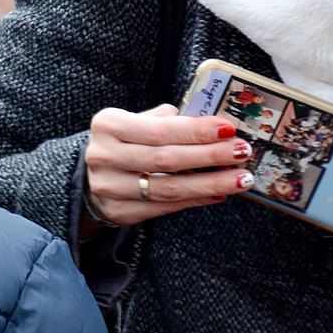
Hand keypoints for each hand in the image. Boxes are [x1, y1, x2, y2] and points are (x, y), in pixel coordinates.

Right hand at [82, 104, 254, 229]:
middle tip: (241, 152)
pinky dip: (195, 200)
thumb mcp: (135, 122)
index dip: (196, 131)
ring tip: (239, 178)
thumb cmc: (124, 142)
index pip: (159, 129)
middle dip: (209, 156)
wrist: (91, 175)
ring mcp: (108, 186)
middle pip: (165, 159)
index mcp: (108, 124)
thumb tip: (213, 123)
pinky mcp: (118, 211)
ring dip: (209, 183)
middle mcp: (103, 155)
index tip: (227, 129)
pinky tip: (218, 194)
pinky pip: (164, 207)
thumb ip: (168, 121)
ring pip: (168, 188)